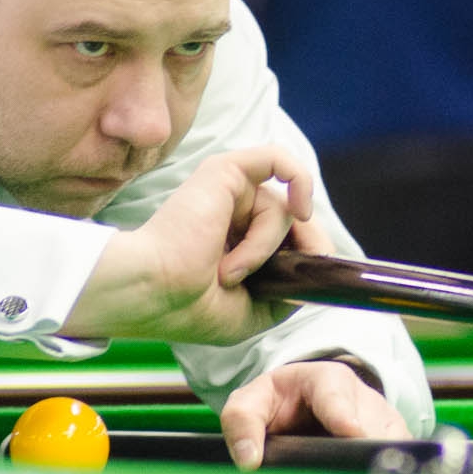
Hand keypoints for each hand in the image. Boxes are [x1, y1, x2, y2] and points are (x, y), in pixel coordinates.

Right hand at [64, 147, 315, 343]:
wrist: (154, 294)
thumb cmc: (190, 309)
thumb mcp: (254, 312)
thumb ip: (288, 287)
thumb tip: (317, 265)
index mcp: (234, 243)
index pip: (291, 240)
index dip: (305, 260)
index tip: (295, 285)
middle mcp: (232, 214)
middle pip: (295, 221)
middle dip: (301, 250)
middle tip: (270, 278)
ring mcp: (229, 191)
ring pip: (282, 210)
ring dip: (264, 247)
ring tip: (228, 271)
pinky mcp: (225, 171)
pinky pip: (279, 161)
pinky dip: (298, 183)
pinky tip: (301, 210)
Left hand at [220, 358, 410, 469]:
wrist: (304, 401)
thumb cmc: (278, 402)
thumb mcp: (251, 402)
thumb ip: (242, 422)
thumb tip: (249, 462)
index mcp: (327, 381)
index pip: (338, 398)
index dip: (345, 417)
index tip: (351, 434)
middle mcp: (364, 398)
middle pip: (371, 429)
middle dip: (362, 454)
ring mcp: (385, 421)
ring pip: (392, 448)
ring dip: (374, 473)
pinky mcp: (397, 443)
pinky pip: (401, 463)